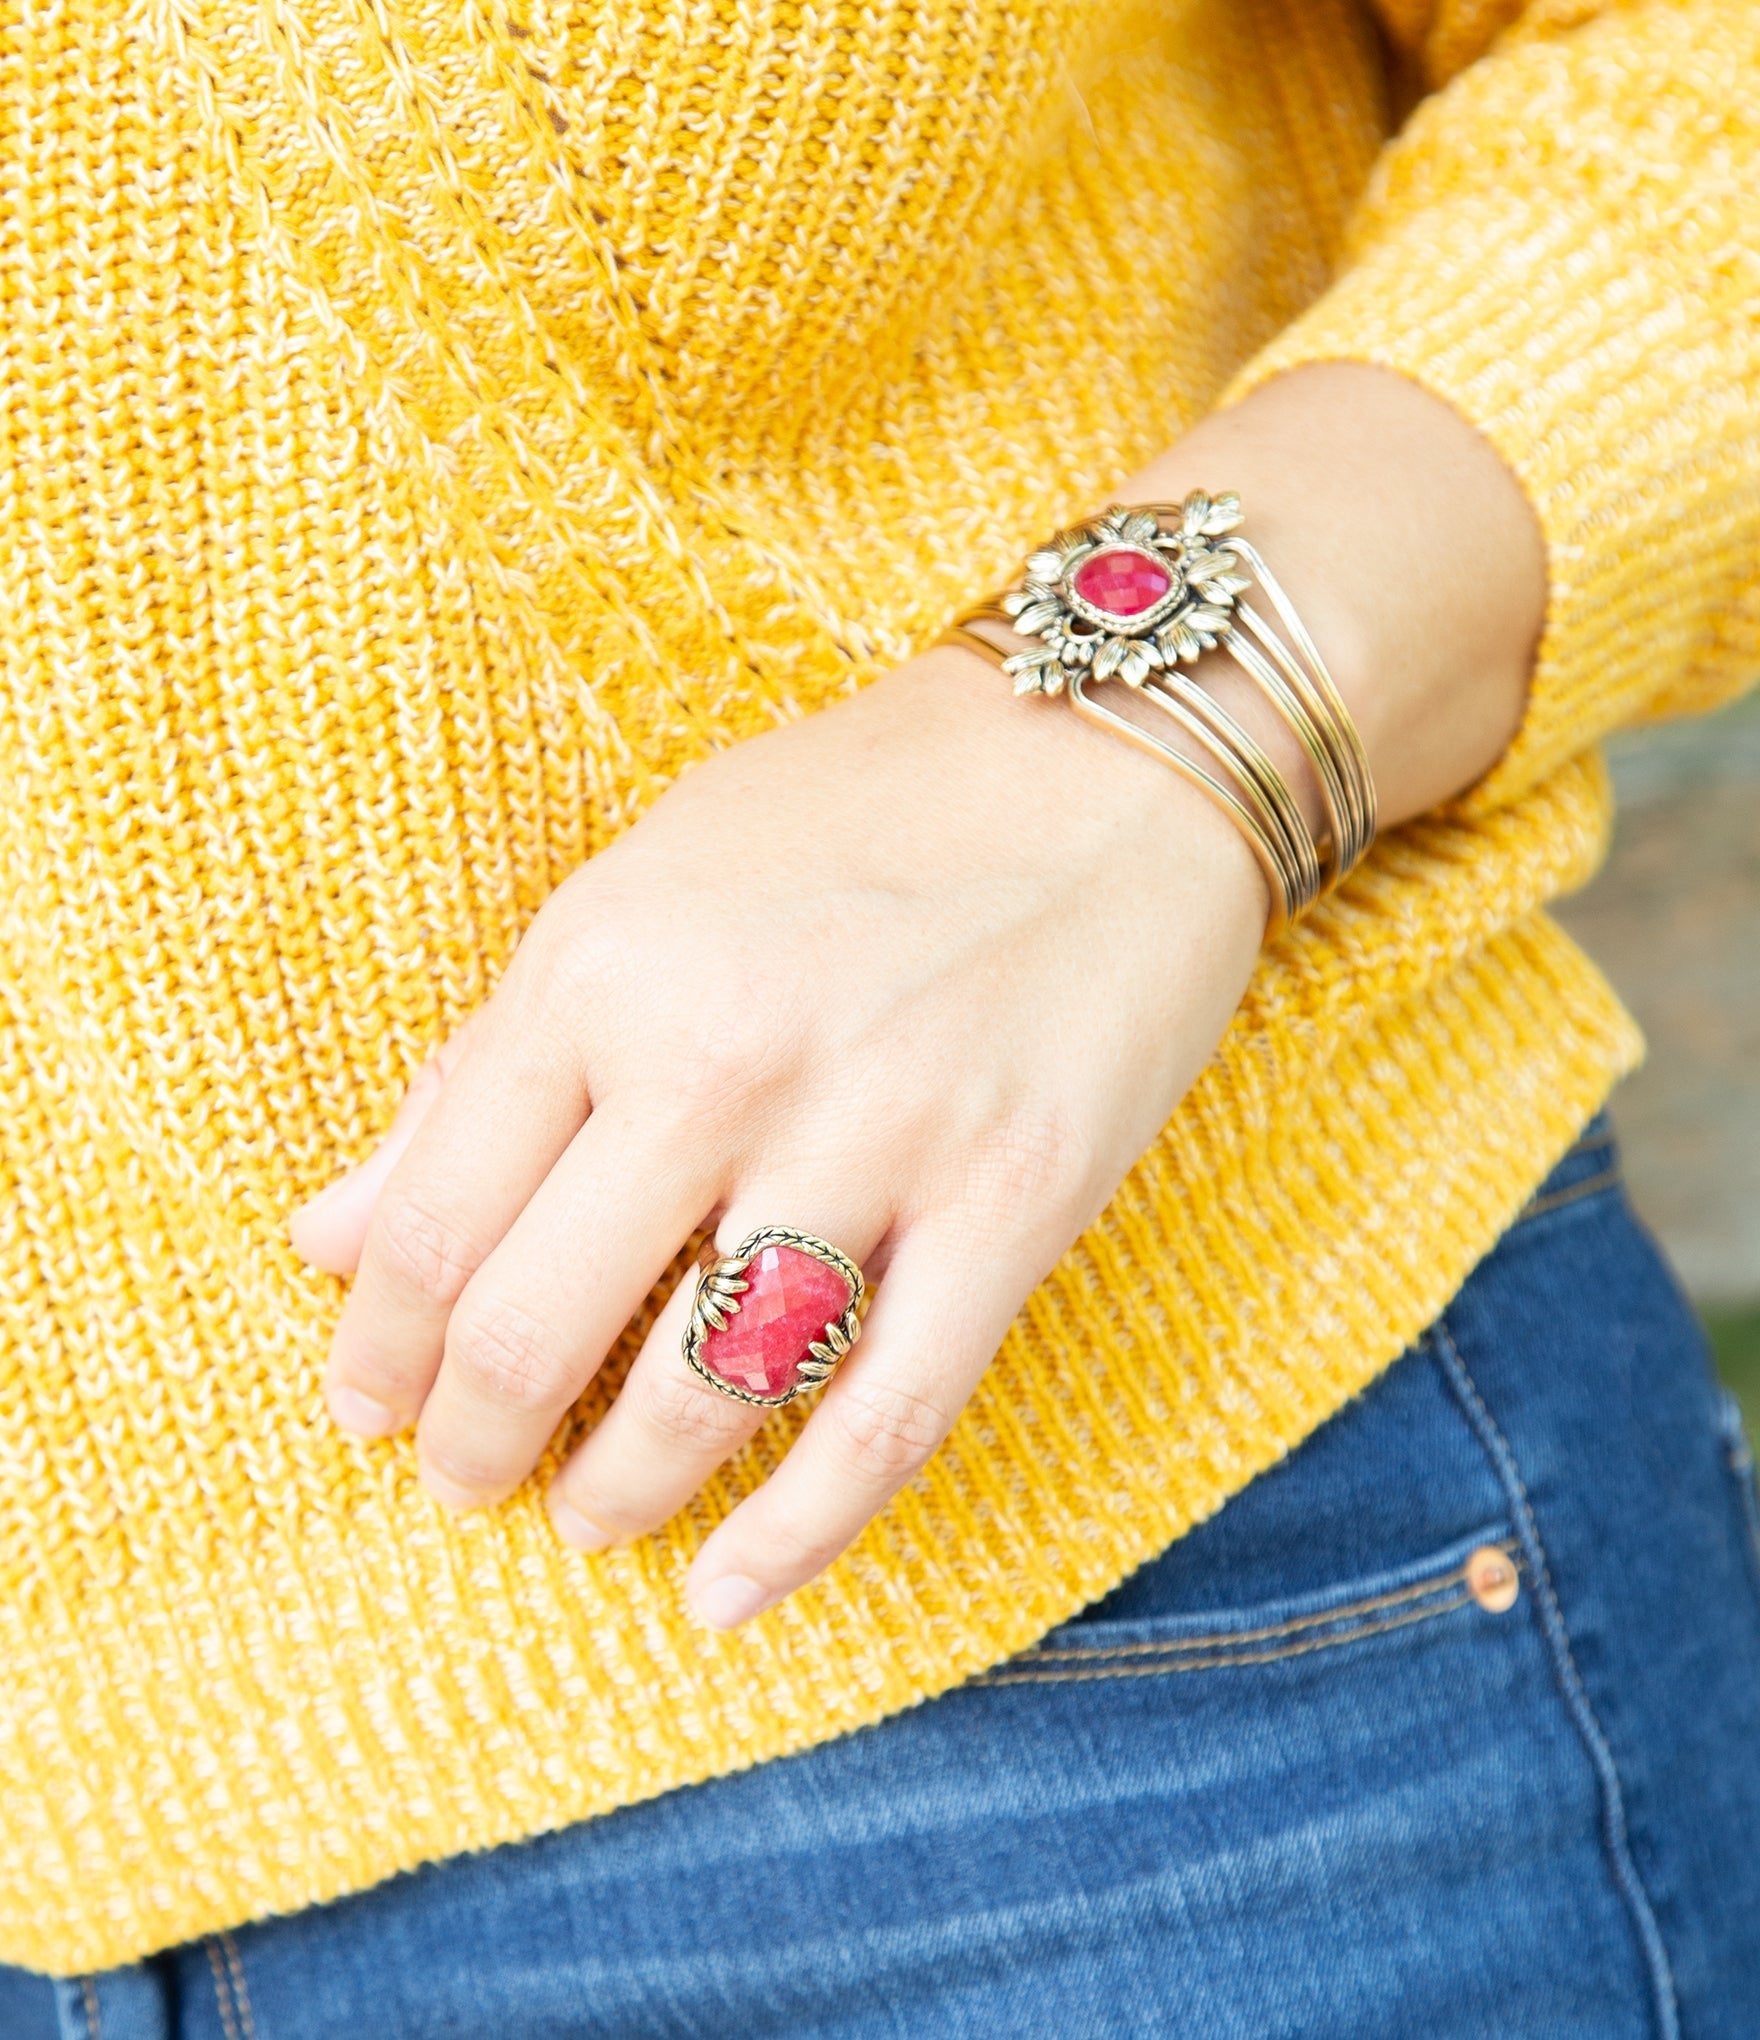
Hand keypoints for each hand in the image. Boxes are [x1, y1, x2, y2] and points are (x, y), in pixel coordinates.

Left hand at [288, 363, 1544, 1629]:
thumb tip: (327, 1233)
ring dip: (618, 1493)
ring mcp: (880, 1132)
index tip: (370, 1405)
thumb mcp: (636, 893)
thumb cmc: (851, 811)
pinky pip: (888, 1418)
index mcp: (603, 965)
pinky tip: (730, 1597)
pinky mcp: (1017, 1198)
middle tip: (464, 1483)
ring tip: (591, 1518)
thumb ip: (484, 1068)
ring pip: (705, 1393)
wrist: (1102, 753)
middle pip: (539, 1328)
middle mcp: (723, 1056)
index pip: (436, 1219)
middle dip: (472, 1445)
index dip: (382, 1348)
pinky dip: (799, 1536)